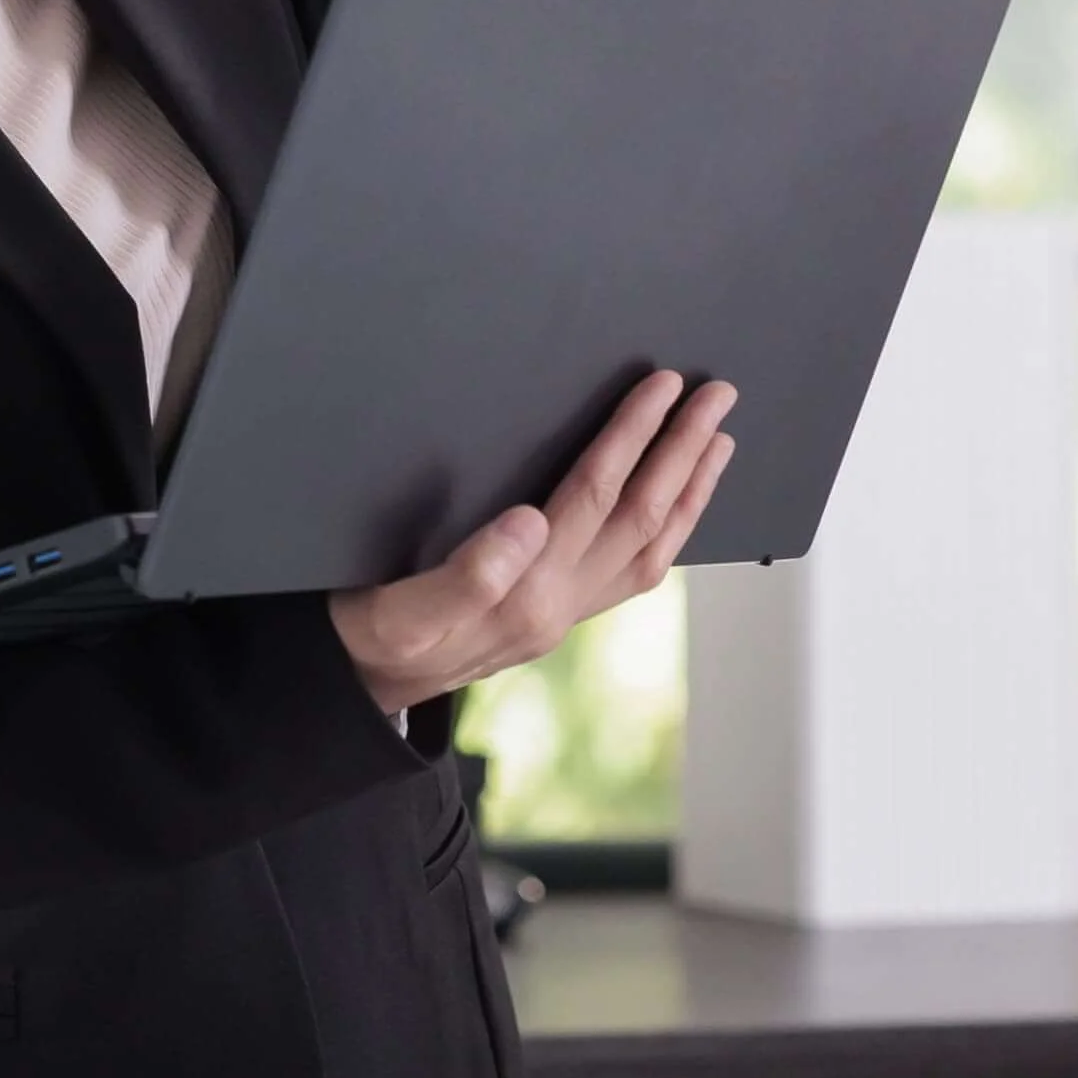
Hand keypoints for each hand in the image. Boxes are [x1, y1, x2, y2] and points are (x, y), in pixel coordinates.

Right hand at [329, 372, 737, 716]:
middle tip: (716, 395)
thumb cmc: (371, 638)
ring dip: (691, 490)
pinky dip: (670, 531)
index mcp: (524, 594)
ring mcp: (566, 616)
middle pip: (640, 516)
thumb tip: (531, 522)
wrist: (359, 690)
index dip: (631, 435)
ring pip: (651, 548)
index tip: (659, 387)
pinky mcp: (559, 618)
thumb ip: (466, 575)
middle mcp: (558, 607)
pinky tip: (677, 508)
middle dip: (682, 450)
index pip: (593, 495)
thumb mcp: (396, 609)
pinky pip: (636, 573)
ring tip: (718, 441)